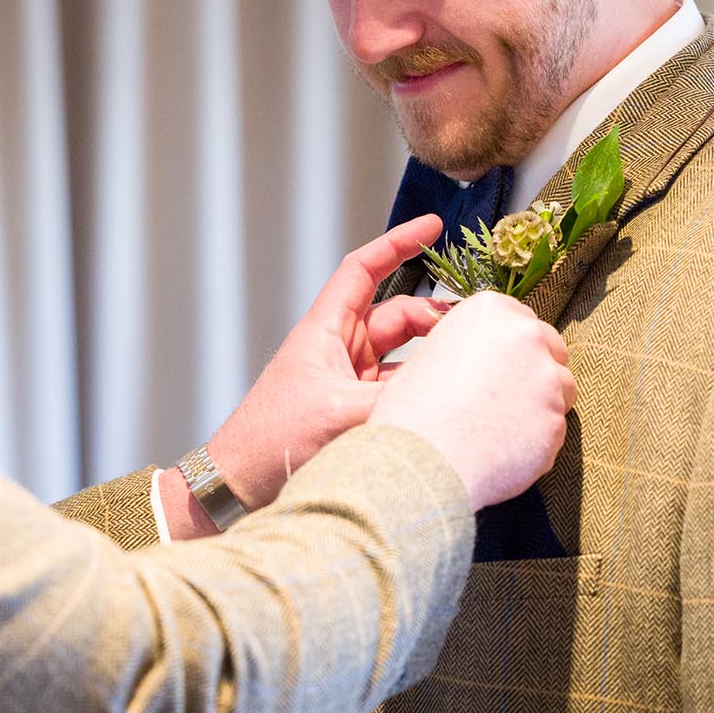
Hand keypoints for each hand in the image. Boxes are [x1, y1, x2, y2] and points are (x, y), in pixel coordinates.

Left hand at [180, 217, 447, 529]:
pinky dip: (422, 390)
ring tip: (469, 364)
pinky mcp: (355, 409)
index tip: (432, 229)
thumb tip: (447, 392)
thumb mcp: (341, 413)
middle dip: (435, 316)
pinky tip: (448, 401)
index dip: (398, 244)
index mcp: (325, 330)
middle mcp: (338, 348)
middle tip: (473, 327)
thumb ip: (397, 400)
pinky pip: (399, 388)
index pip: (364, 270)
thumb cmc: (270, 440)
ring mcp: (348, 379)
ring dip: (433, 357)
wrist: (240, 483)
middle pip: (397, 314)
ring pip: (404, 354)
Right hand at [368, 292, 575, 509]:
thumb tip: (485, 356)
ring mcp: (546, 379)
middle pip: (551, 347)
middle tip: (505, 394)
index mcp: (490, 311)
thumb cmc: (414, 414)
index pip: (520, 317)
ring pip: (561, 387)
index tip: (503, 360)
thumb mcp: (431, 355)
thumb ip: (470, 345)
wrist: (421, 462)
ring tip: (502, 424)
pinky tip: (505, 447)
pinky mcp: (556, 420)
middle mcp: (524, 336)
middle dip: (535, 368)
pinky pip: (555, 427)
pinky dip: (538, 438)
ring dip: (541, 403)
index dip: (511, 344)